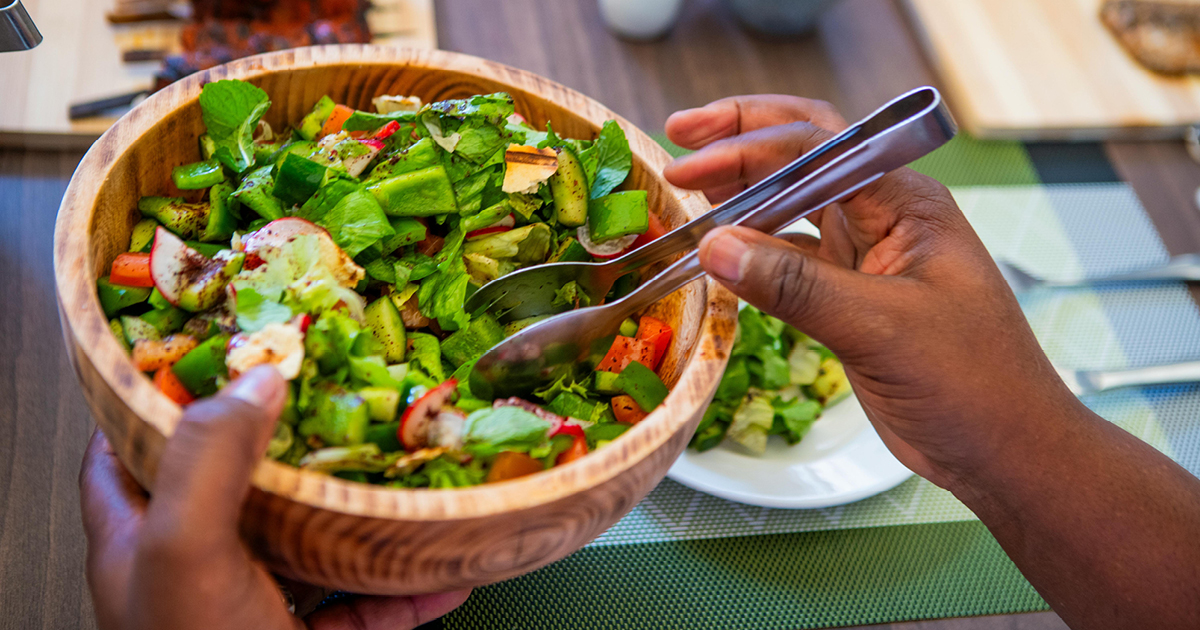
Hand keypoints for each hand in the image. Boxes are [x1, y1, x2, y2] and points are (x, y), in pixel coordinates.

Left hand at [79, 366, 469, 629]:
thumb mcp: (186, 553)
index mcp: (140, 538)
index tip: (219, 349)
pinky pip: (360, 610)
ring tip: (404, 476)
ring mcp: (250, 609)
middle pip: (237, 486)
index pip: (130, 448)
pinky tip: (444, 574)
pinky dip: (405, 592)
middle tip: (337, 399)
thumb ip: (210, 461)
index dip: (163, 395)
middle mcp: (193, 569)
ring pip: (309, 544)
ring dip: (362, 516)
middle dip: (287, 442)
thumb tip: (258, 377)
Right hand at [664, 96, 1085, 489]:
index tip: (690, 163)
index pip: (819, 147)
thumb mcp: (881, 329)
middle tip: (677, 138)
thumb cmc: (972, 384)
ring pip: (793, 206)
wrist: (1008, 450)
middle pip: (803, 158)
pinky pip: (791, 256)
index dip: (748, 145)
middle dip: (741, 142)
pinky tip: (718, 253)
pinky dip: (751, 251)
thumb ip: (796, 286)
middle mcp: (885, 217)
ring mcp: (867, 256)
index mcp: (906, 204)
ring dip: (742, 194)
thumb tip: (713, 247)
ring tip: (685, 187)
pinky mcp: (851, 296)